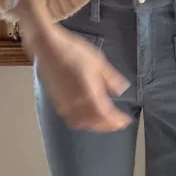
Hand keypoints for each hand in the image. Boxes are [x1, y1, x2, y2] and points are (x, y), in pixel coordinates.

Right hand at [18, 0, 131, 132]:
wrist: (49, 49)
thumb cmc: (75, 52)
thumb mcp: (99, 62)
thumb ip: (111, 78)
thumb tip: (122, 90)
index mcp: (90, 94)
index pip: (106, 115)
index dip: (116, 121)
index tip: (126, 121)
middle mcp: (77, 104)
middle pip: (94, 123)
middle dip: (107, 126)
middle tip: (117, 124)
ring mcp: (65, 104)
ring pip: (82, 123)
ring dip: (94, 125)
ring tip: (103, 122)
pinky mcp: (57, 101)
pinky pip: (71, 119)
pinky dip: (81, 122)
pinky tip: (86, 117)